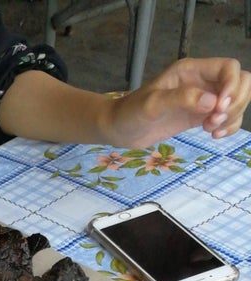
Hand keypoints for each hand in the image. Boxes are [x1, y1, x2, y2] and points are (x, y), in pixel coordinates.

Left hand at [108, 58, 250, 146]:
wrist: (119, 129)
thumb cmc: (131, 113)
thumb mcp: (153, 104)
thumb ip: (182, 99)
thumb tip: (212, 102)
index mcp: (191, 70)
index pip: (228, 68)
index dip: (232, 86)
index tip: (218, 108)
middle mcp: (201, 81)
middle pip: (240, 82)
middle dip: (235, 103)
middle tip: (213, 122)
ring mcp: (203, 98)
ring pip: (236, 100)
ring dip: (232, 116)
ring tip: (211, 130)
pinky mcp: (200, 116)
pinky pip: (226, 117)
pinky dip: (228, 126)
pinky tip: (214, 136)